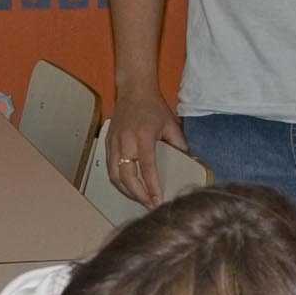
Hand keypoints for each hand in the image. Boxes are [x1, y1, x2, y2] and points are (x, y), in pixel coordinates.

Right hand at [108, 89, 187, 208]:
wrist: (133, 89)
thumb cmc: (152, 106)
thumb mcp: (171, 124)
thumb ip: (179, 144)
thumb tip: (188, 161)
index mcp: (143, 136)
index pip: (146, 167)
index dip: (151, 187)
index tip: (157, 200)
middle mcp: (125, 141)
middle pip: (126, 176)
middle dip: (137, 194)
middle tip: (149, 204)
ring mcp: (114, 142)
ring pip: (114, 175)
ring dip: (126, 191)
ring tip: (139, 199)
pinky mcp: (107, 143)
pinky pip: (109, 168)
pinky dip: (118, 181)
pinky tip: (128, 187)